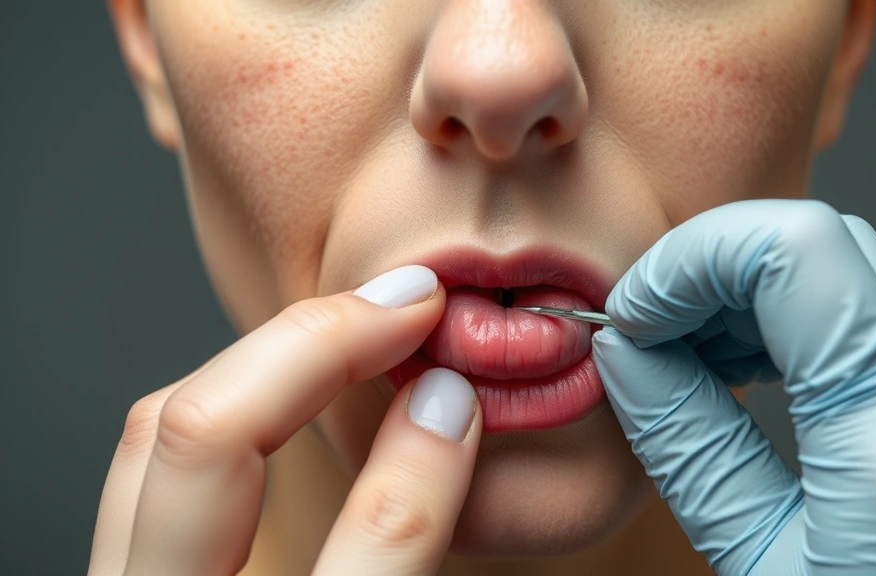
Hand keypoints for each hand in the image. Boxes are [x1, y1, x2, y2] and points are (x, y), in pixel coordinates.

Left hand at [87, 265, 480, 575]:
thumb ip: (408, 537)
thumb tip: (444, 409)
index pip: (368, 548)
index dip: (427, 456)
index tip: (461, 384)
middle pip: (202, 433)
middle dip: (314, 342)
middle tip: (401, 303)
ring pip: (152, 429)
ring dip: (260, 359)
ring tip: (346, 330)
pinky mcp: (121, 556)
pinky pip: (143, 453)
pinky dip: (220, 396)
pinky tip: (280, 388)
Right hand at [591, 200, 875, 574]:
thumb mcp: (764, 571)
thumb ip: (691, 450)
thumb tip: (630, 361)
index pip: (793, 249)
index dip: (691, 260)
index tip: (635, 315)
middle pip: (822, 246)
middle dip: (713, 270)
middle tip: (648, 333)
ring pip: (848, 275)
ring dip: (746, 295)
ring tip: (683, 358)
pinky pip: (870, 326)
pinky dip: (791, 327)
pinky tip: (744, 376)